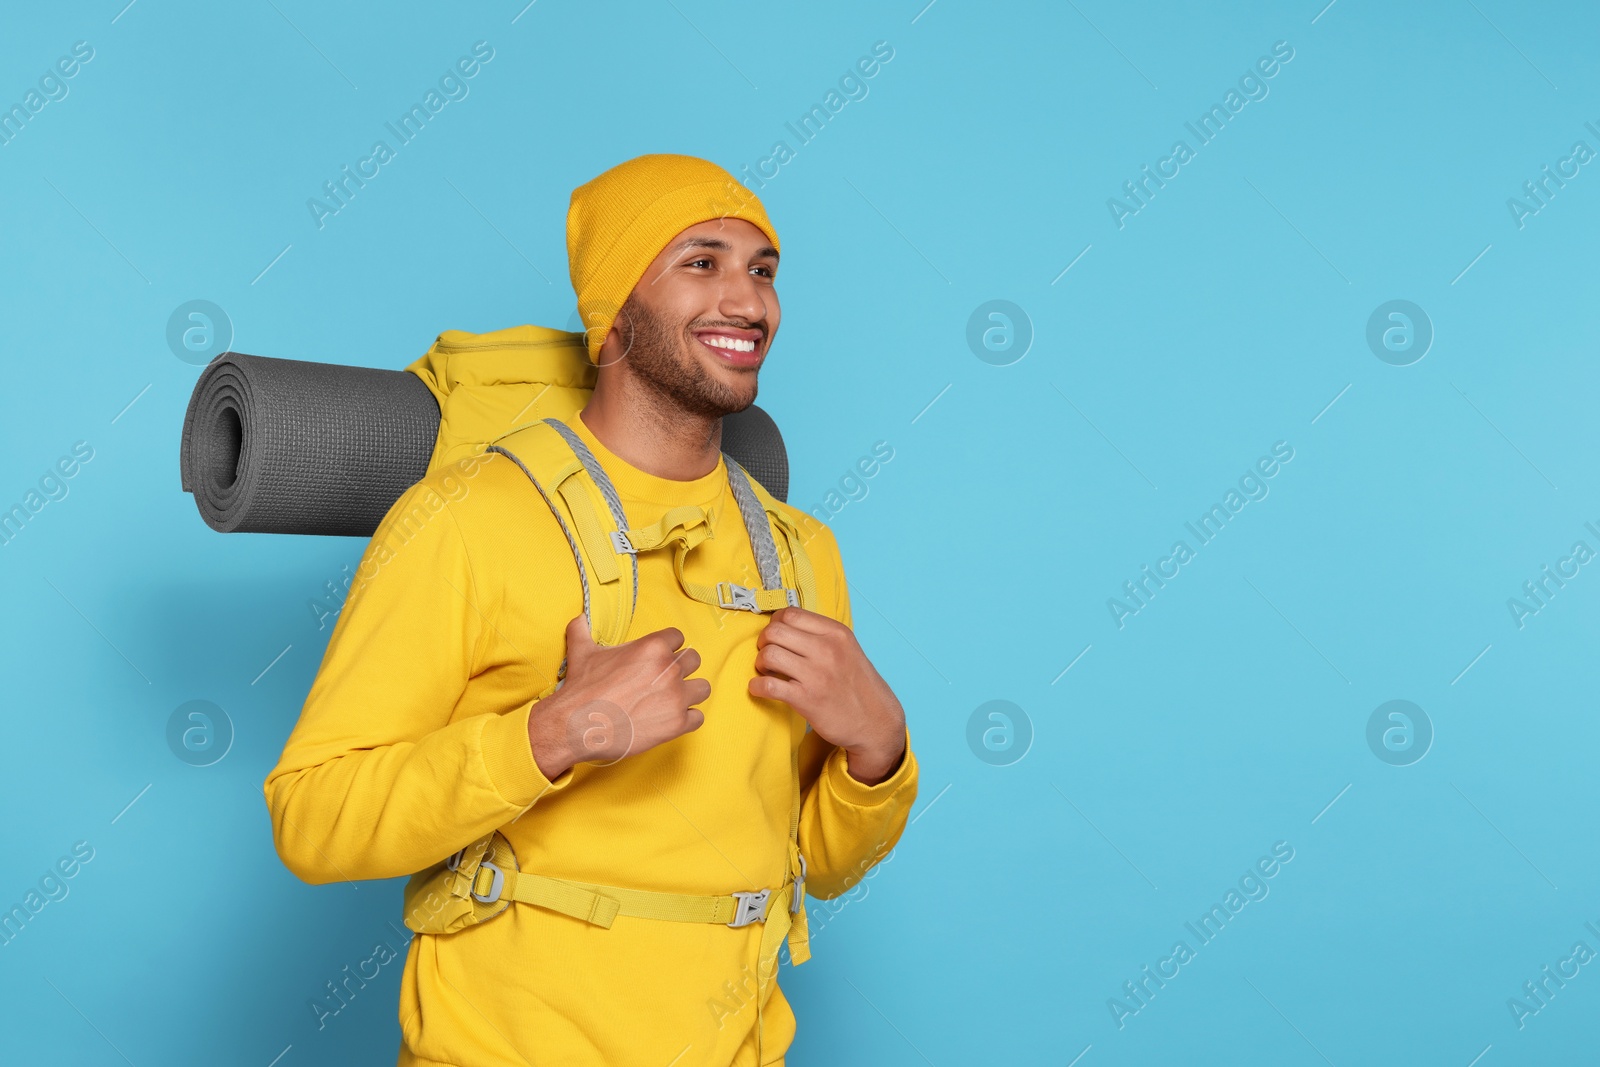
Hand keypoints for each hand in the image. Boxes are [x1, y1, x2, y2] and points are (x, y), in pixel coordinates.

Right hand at [528, 613, 709, 778]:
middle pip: (694, 660)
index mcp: (652, 647)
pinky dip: (687, 719)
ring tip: (672, 699)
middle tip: (664, 679)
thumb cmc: (582, 689)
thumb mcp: (581, 652)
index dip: (668, 647)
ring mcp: (676, 697)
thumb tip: (580, 617)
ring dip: (690, 693)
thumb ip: (583, 630)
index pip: (677, 637)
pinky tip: (670, 719)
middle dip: (681, 668)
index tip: (658, 658)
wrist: (577, 726)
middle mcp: (669, 669)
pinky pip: (698, 717)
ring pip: (703, 688)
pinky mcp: (677, 723)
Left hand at [748, 607, 906, 784]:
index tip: (775, 637)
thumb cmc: (858, 685)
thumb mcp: (848, 649)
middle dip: (763, 642)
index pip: (790, 614)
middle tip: (767, 654)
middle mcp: (827, 650)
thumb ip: (821, 635)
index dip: (774, 623)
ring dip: (760, 664)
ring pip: (769, 655)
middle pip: (775, 631)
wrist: (876, 722)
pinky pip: (768, 685)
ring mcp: (817, 675)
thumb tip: (785, 627)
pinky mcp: (807, 700)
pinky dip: (757, 687)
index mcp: (836, 633)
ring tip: (767, 672)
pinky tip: (760, 689)